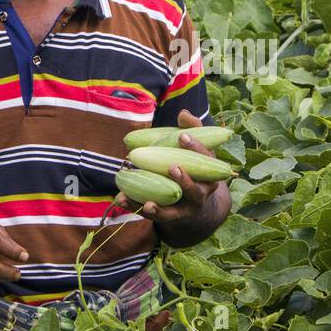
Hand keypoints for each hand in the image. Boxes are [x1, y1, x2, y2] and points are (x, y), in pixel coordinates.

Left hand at [114, 109, 229, 244]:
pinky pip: (151, 215)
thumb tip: (183, 113)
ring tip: (148, 203)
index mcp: (209, 174)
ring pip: (173, 211)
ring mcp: (184, 209)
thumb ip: (192, 130)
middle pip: (194, 191)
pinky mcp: (167, 217)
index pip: (206, 161)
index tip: (182, 136)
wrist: (195, 203)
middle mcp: (200, 194)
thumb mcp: (196, 149)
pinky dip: (136, 208)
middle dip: (184, 180)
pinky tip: (121, 199)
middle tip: (172, 167)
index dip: (195, 148)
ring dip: (160, 207)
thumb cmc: (193, 167)